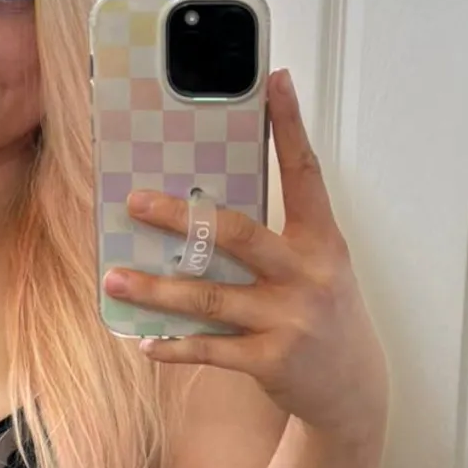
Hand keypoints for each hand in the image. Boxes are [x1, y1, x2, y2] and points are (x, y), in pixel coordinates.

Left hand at [102, 68, 388, 444]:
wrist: (353, 388)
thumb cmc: (324, 313)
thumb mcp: (316, 265)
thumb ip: (276, 234)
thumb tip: (205, 207)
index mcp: (321, 241)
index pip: (305, 173)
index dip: (290, 126)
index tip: (274, 80)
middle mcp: (307, 275)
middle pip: (236, 234)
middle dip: (180, 217)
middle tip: (134, 202)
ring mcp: (289, 319)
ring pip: (209, 297)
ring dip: (155, 289)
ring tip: (114, 277)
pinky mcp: (271, 359)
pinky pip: (211, 349)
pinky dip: (175, 346)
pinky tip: (146, 342)